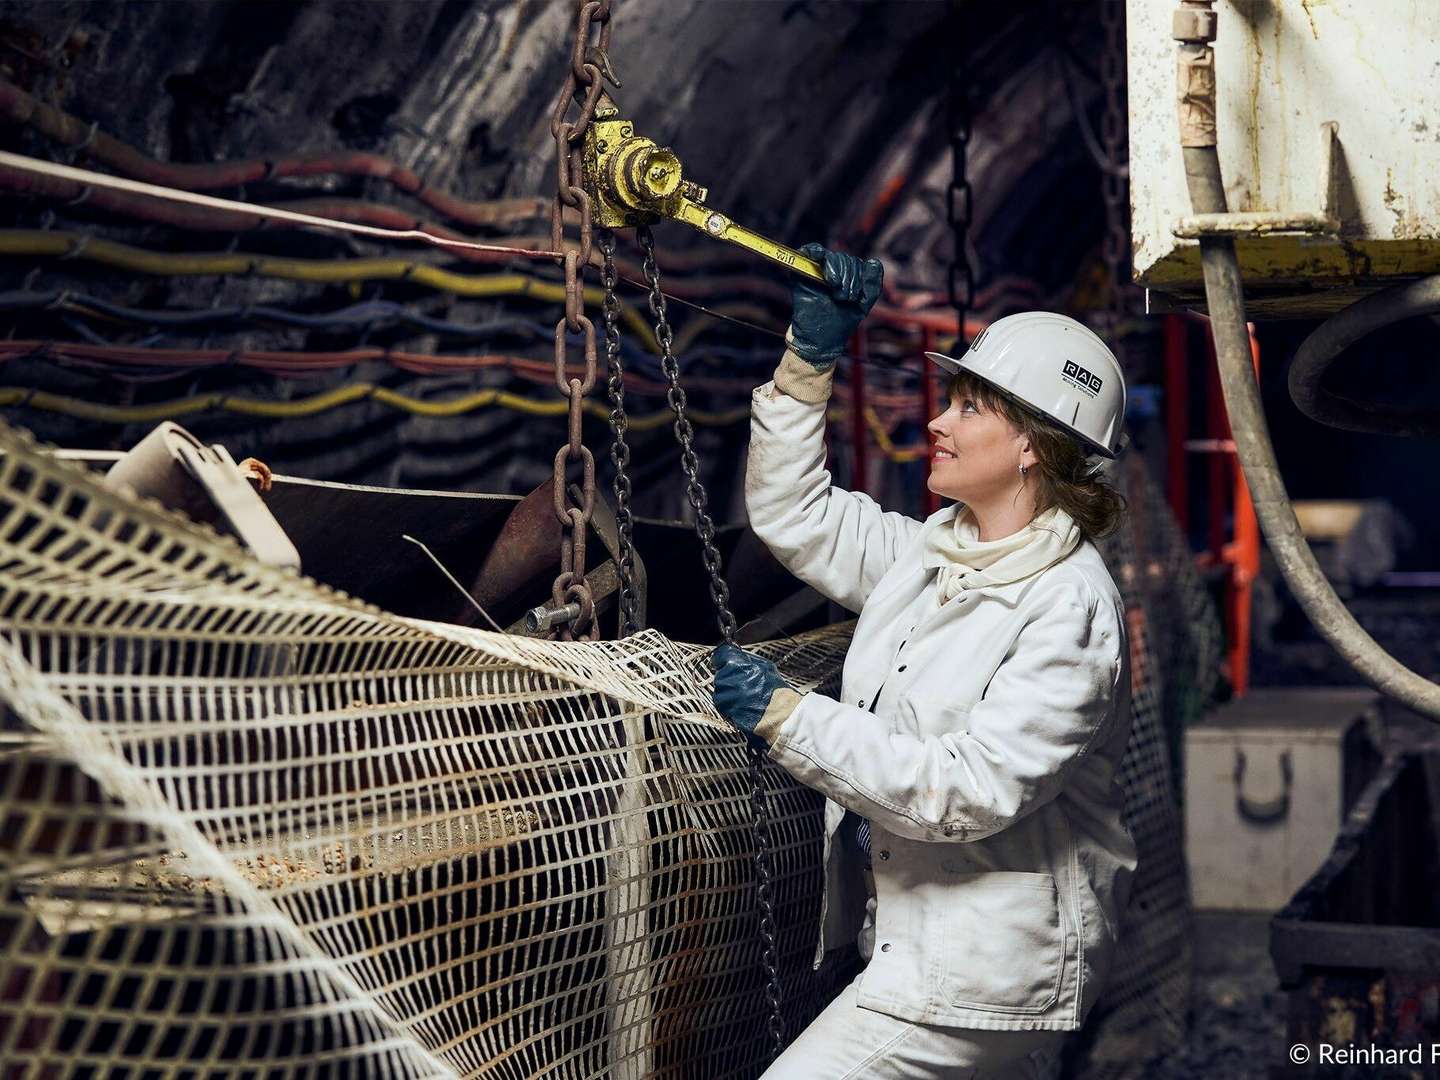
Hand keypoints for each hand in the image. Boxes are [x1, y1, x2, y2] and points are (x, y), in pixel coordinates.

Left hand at [711, 642, 789, 751]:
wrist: (780, 717)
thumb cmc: (776, 693)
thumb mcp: (766, 666)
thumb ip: (747, 659)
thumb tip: (736, 654)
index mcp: (737, 665)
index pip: (720, 655)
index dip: (724, 659)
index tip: (726, 662)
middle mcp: (728, 679)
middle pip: (720, 673)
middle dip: (730, 677)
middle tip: (745, 684)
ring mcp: (725, 696)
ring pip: (720, 689)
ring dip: (729, 692)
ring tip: (746, 696)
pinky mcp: (724, 710)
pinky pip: (722, 703)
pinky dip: (730, 704)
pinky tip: (744, 705)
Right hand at [788, 244, 884, 370]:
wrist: (820, 338)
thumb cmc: (840, 323)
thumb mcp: (863, 304)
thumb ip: (872, 285)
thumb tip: (875, 262)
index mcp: (847, 277)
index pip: (855, 264)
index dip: (857, 277)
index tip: (854, 298)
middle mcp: (832, 272)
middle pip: (843, 259)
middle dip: (847, 278)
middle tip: (843, 298)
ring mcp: (817, 272)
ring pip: (830, 257)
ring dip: (836, 272)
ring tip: (835, 292)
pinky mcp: (802, 274)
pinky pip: (808, 252)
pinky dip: (813, 250)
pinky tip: (818, 255)